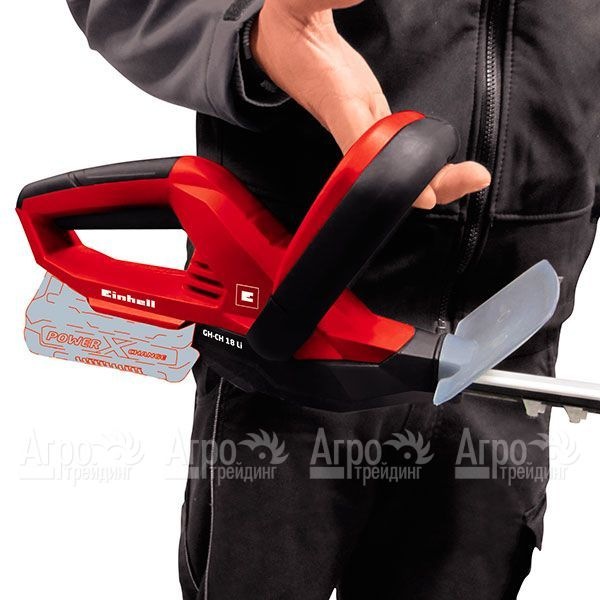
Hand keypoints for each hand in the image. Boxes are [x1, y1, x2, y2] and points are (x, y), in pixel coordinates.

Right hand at [251, 0, 490, 207]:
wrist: (278, 45)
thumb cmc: (284, 26)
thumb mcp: (293, 4)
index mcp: (334, 94)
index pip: (360, 138)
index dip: (387, 168)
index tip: (421, 191)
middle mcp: (349, 118)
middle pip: (385, 168)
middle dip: (425, 181)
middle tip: (475, 176)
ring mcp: (361, 122)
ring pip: (394, 164)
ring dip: (431, 176)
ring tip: (475, 175)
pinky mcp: (369, 116)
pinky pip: (397, 148)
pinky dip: (424, 160)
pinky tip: (451, 165)